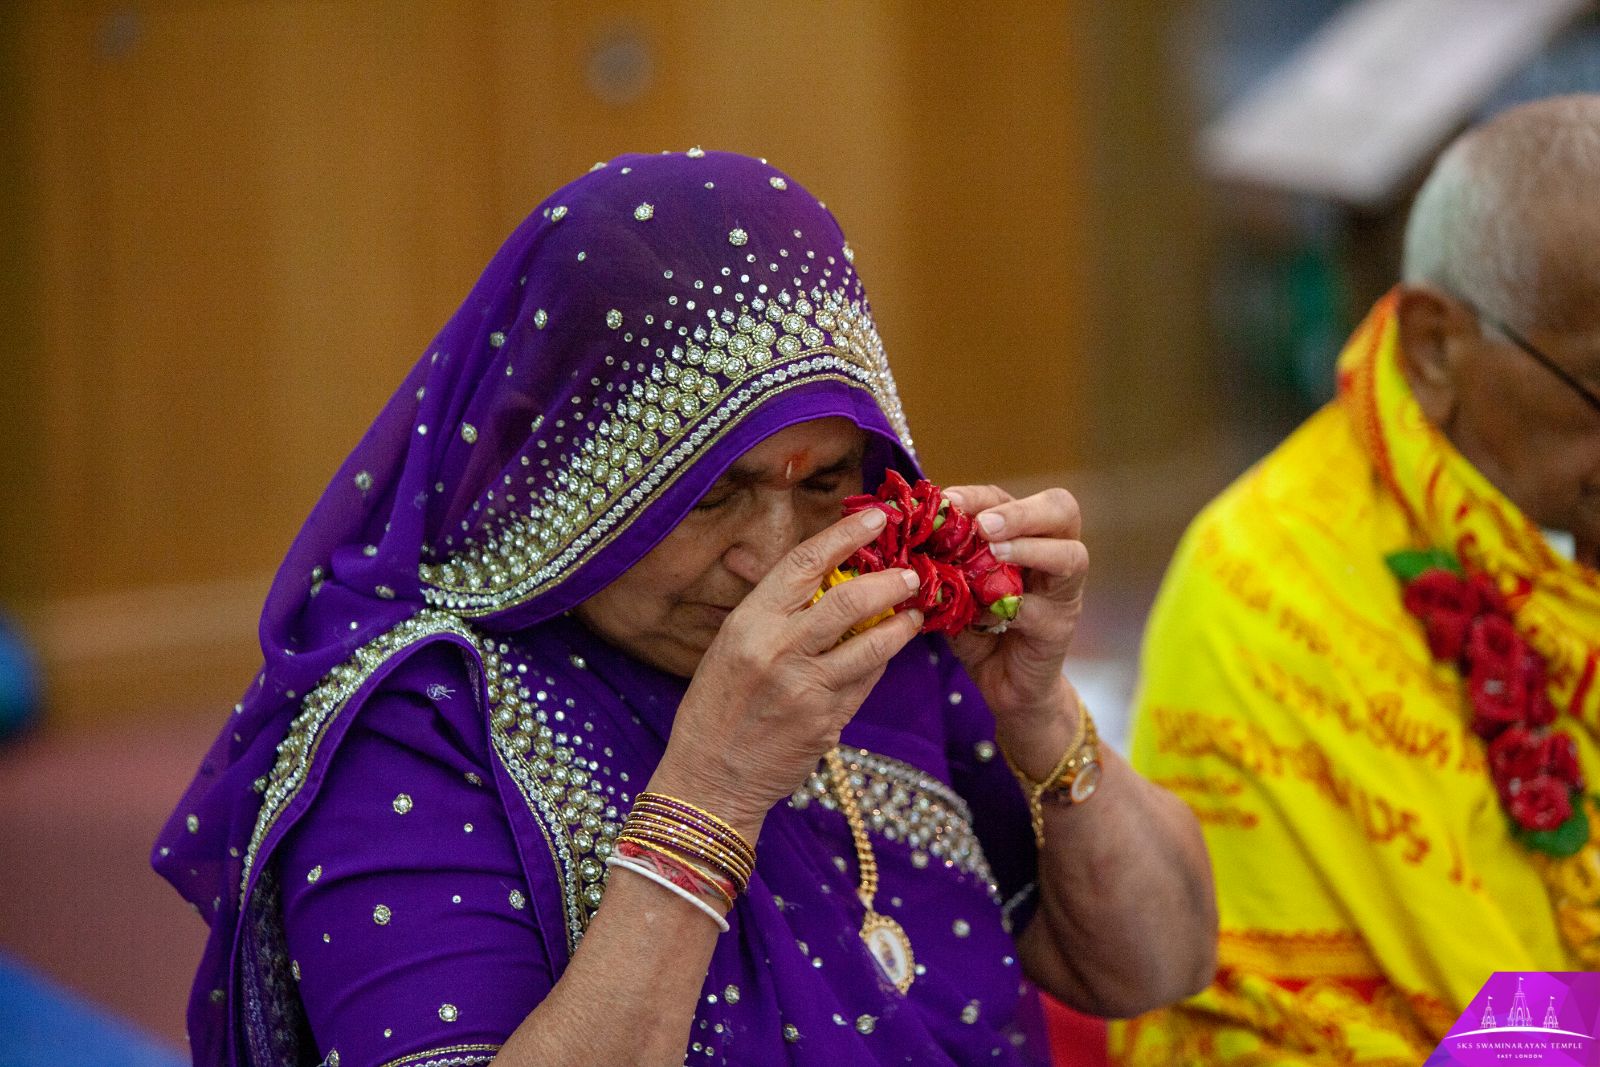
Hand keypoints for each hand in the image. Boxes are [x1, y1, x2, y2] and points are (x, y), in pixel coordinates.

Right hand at [649, 508, 923, 840]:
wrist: (710, 779)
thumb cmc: (716, 707)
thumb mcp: (728, 646)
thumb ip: (771, 611)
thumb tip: (815, 571)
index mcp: (748, 624)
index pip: (803, 564)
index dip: (845, 536)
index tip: (877, 517)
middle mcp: (778, 651)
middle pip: (850, 600)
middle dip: (890, 580)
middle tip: (913, 573)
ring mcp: (806, 689)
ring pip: (872, 645)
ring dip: (901, 625)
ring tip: (914, 613)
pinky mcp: (828, 723)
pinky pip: (866, 683)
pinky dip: (881, 663)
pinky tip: (886, 654)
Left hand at [943, 485, 1087, 729]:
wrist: (1003, 684)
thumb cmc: (980, 628)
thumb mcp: (957, 590)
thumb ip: (944, 564)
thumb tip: (907, 537)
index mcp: (1024, 536)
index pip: (1007, 499)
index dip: (978, 496)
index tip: (947, 501)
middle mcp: (1053, 556)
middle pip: (1061, 510)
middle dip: (1021, 512)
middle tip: (984, 525)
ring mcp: (1062, 593)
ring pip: (1071, 556)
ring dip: (1029, 548)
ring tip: (993, 552)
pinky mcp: (1059, 628)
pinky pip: (1042, 610)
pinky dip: (1013, 606)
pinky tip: (985, 610)